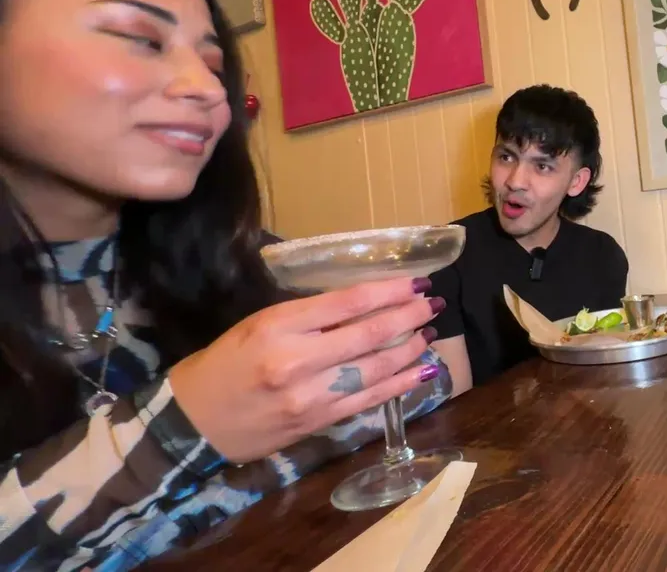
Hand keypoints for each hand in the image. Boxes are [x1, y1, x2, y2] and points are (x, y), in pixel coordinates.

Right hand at [168, 276, 444, 463]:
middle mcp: (298, 360)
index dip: (389, 291)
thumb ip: (306, 315)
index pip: (348, 303)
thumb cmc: (224, 363)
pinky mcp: (320, 422)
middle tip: (432, 303)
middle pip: (369, 334)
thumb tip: (360, 302)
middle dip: (408, 317)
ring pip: (377, 368)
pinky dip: (401, 384)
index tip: (415, 282)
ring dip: (411, 349)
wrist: (195, 422)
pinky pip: (371, 400)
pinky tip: (423, 370)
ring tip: (429, 332)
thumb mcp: (257, 324)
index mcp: (278, 326)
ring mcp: (312, 396)